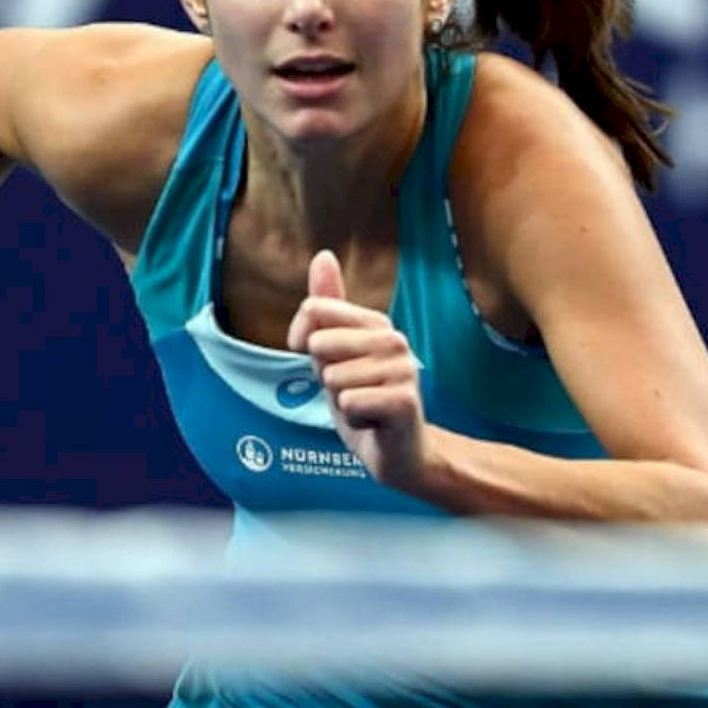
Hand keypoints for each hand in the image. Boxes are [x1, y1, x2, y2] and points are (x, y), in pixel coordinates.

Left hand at [287, 250, 433, 492]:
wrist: (397, 452)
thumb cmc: (363, 401)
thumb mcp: (334, 353)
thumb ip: (328, 308)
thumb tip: (323, 255)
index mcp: (376, 323)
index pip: (313, 310)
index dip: (301, 340)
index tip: (319, 360)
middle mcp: (394, 339)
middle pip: (320, 344)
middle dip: (324, 376)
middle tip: (350, 391)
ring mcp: (403, 369)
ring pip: (332, 377)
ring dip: (339, 401)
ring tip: (364, 406)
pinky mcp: (405, 400)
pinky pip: (349, 402)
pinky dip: (352, 418)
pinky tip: (373, 422)